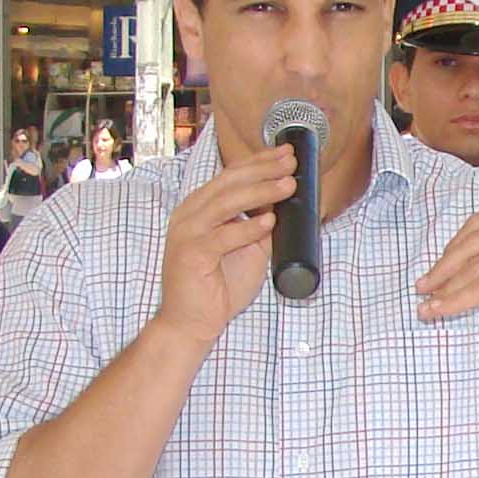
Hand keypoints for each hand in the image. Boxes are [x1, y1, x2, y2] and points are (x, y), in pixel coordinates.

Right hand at [152, 146, 287, 350]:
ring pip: (227, 203)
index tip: (286, 154)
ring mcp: (187, 233)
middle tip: (291, 162)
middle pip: (229, 182)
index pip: (231, 176)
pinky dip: (248, 228)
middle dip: (263, 169)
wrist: (190, 323)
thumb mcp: (247, 250)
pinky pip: (223, 236)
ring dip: (261, 192)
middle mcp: (189, 214)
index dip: (259, 162)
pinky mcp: (190, 254)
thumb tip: (286, 205)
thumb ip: (260, 226)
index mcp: (200, 208)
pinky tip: (269, 221)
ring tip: (288, 185)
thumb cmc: (217, 288)